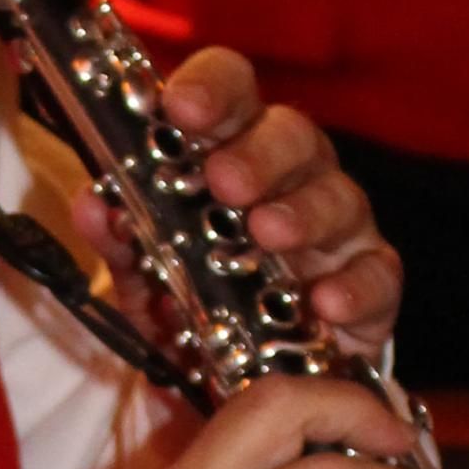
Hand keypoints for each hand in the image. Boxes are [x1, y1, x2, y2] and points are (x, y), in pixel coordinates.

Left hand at [71, 48, 400, 346]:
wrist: (241, 379)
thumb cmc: (196, 303)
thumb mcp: (145, 277)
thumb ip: (120, 240)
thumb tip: (92, 203)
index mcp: (232, 151)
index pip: (231, 92)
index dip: (211, 89)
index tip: (181, 107)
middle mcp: (292, 178)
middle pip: (293, 135)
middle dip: (258, 154)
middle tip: (223, 181)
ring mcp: (338, 228)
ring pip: (338, 196)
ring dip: (302, 213)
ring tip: (266, 234)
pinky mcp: (370, 283)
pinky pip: (376, 273)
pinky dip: (355, 286)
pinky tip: (324, 302)